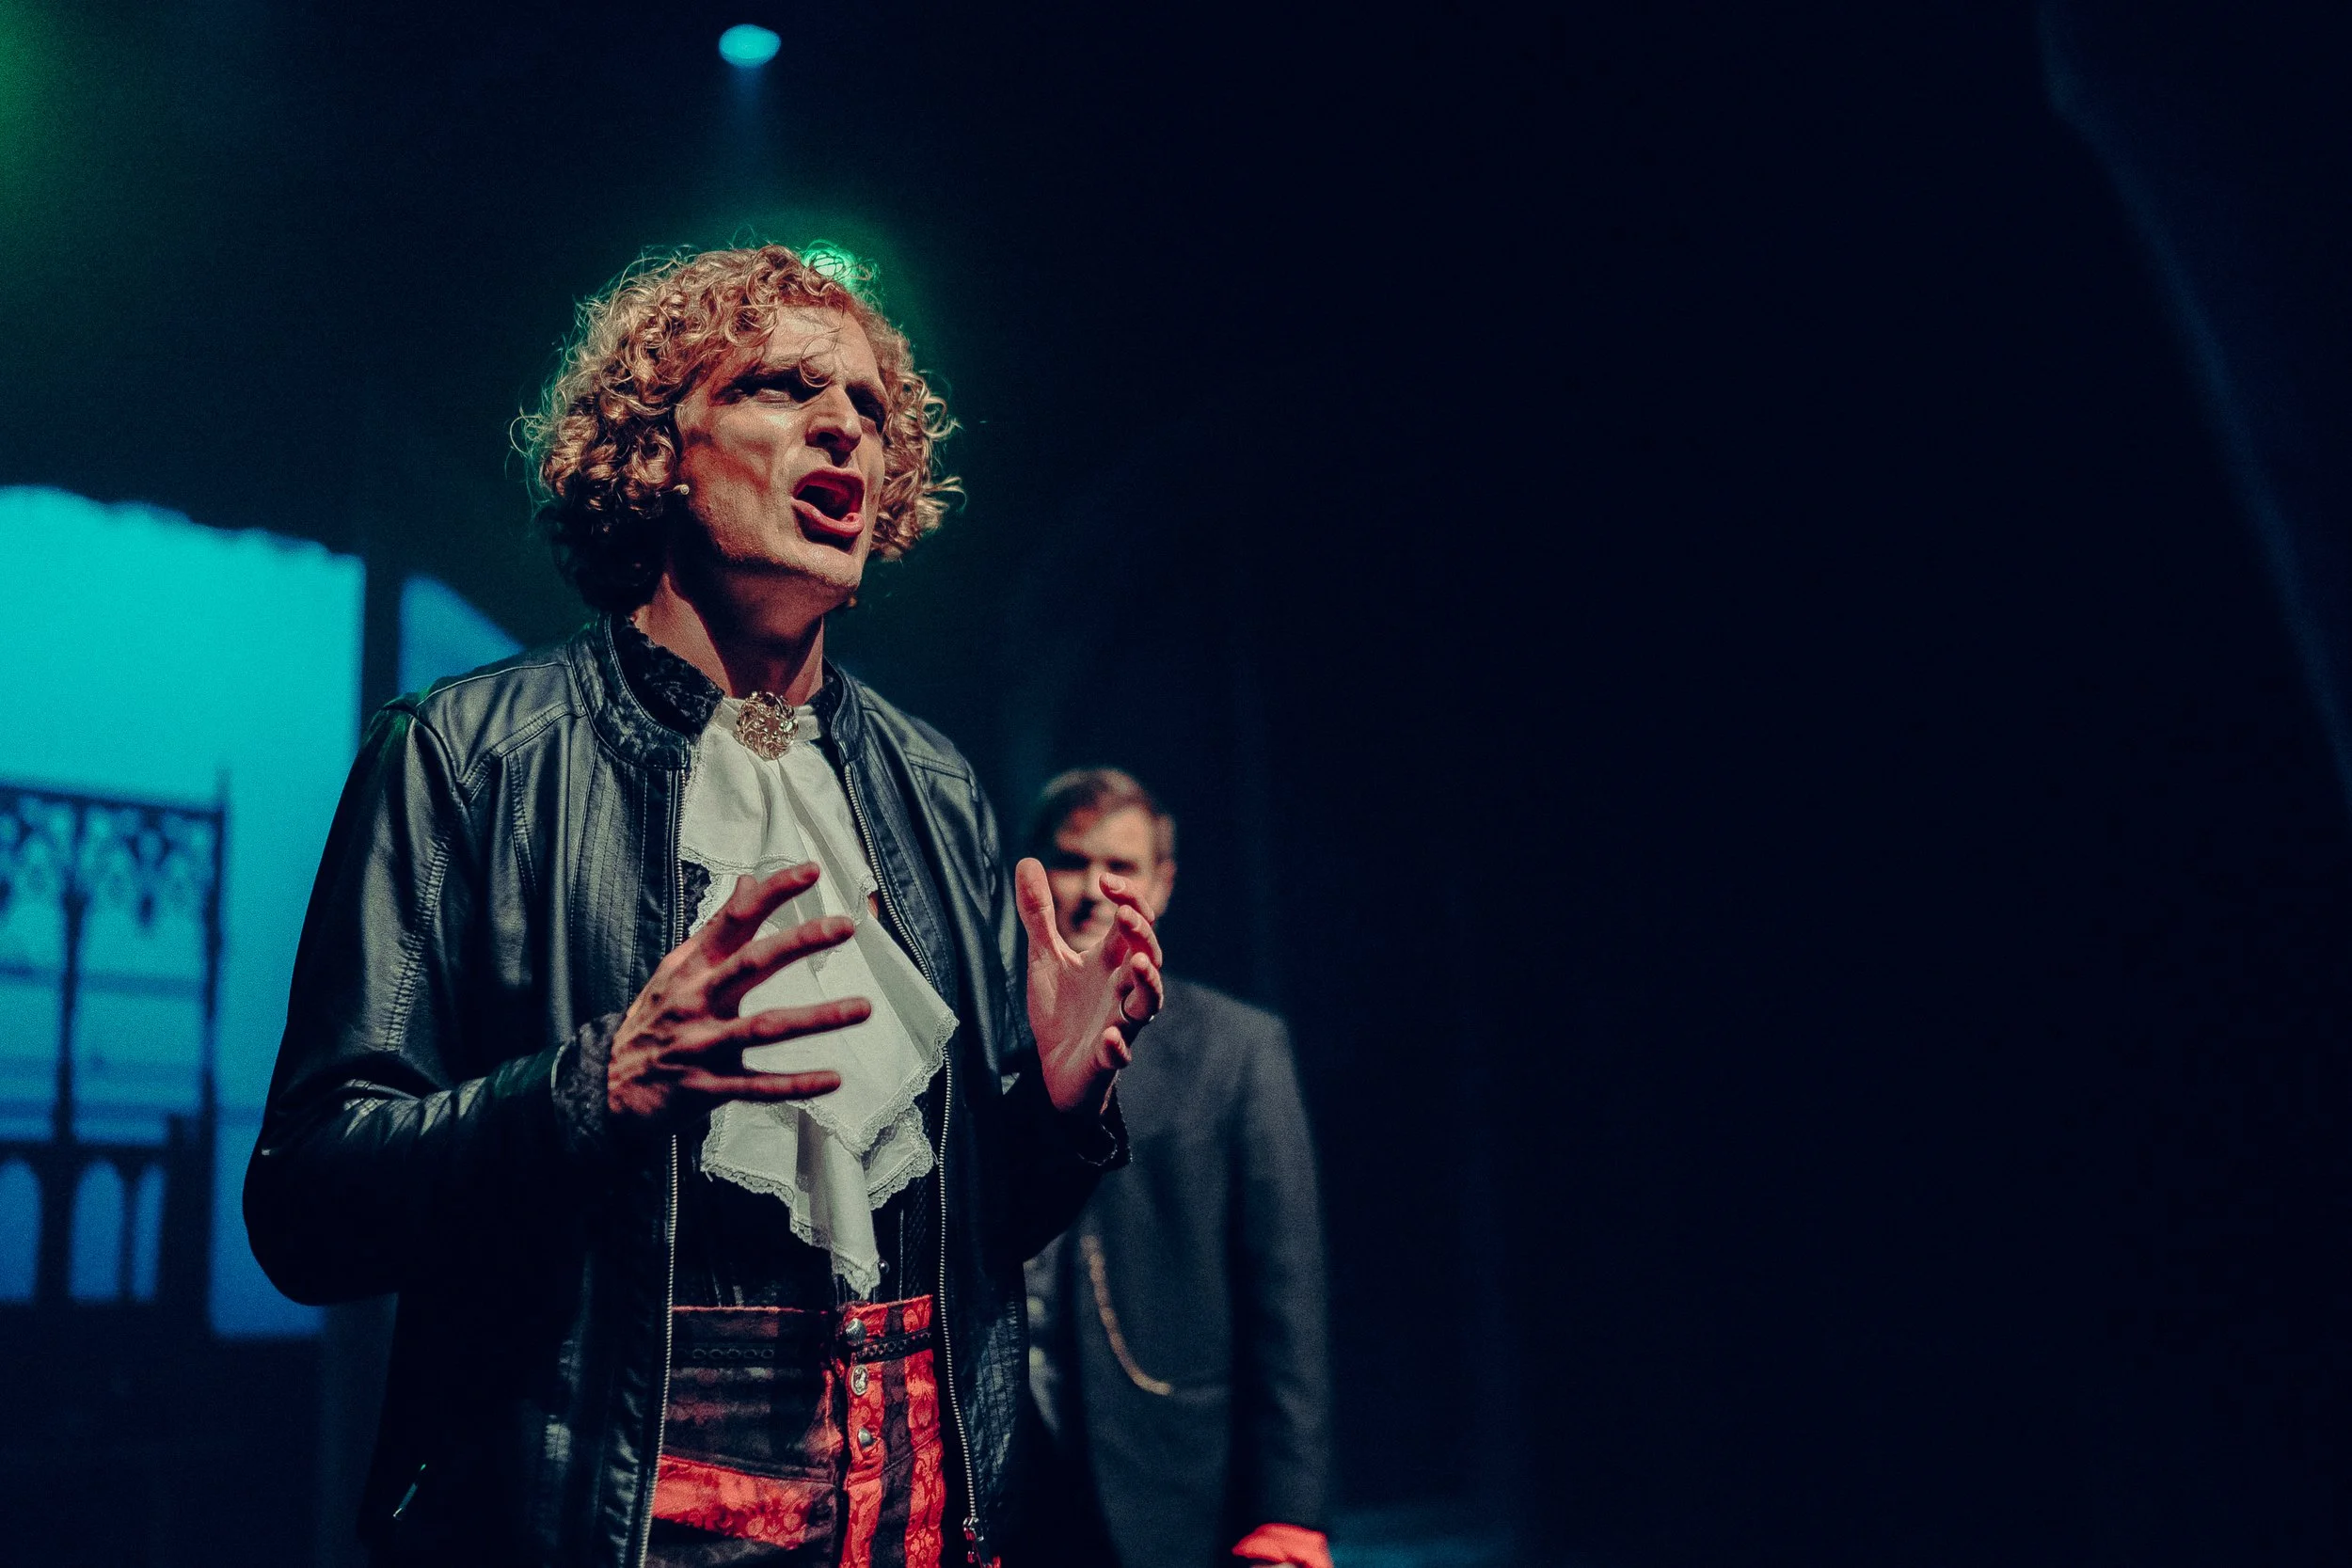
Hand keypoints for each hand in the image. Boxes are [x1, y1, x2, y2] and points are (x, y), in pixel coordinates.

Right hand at [608, 863, 871, 1130]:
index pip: (734, 921)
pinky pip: (757, 1086)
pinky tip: (833, 1078)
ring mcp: (704, 1045)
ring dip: (816, 1017)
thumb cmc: (654, 1021)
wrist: (609, 1086)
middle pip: (752, 964)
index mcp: (692, 969)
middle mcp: (698, 1000)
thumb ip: (718, 928)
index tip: (811, 871)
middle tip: (844, 926)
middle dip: (798, 941)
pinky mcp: (710, 1087)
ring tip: (863, 1007)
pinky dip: (794, 1084)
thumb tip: (747, 880)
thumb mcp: (678, 969)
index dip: (771, 894)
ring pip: (765, 1026)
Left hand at [1014, 857, 1165, 1113]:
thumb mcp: (1044, 956)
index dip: (1128, 899)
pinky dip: (1118, 1046)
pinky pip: (1120, 1054)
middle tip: (1126, 916)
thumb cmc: (1061, 1010)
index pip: (1133, 923)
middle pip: (1149, 957)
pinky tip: (1110, 1038)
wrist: (1055, 1068)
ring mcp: (1119, 1023)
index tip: (1104, 881)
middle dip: (1143, 935)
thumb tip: (1026, 860)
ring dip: (1148, 984)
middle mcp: (1122, 988)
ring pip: (1148, 1004)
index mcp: (1111, 961)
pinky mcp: (1106, 1058)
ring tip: (1137, 964)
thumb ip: (1038, 913)